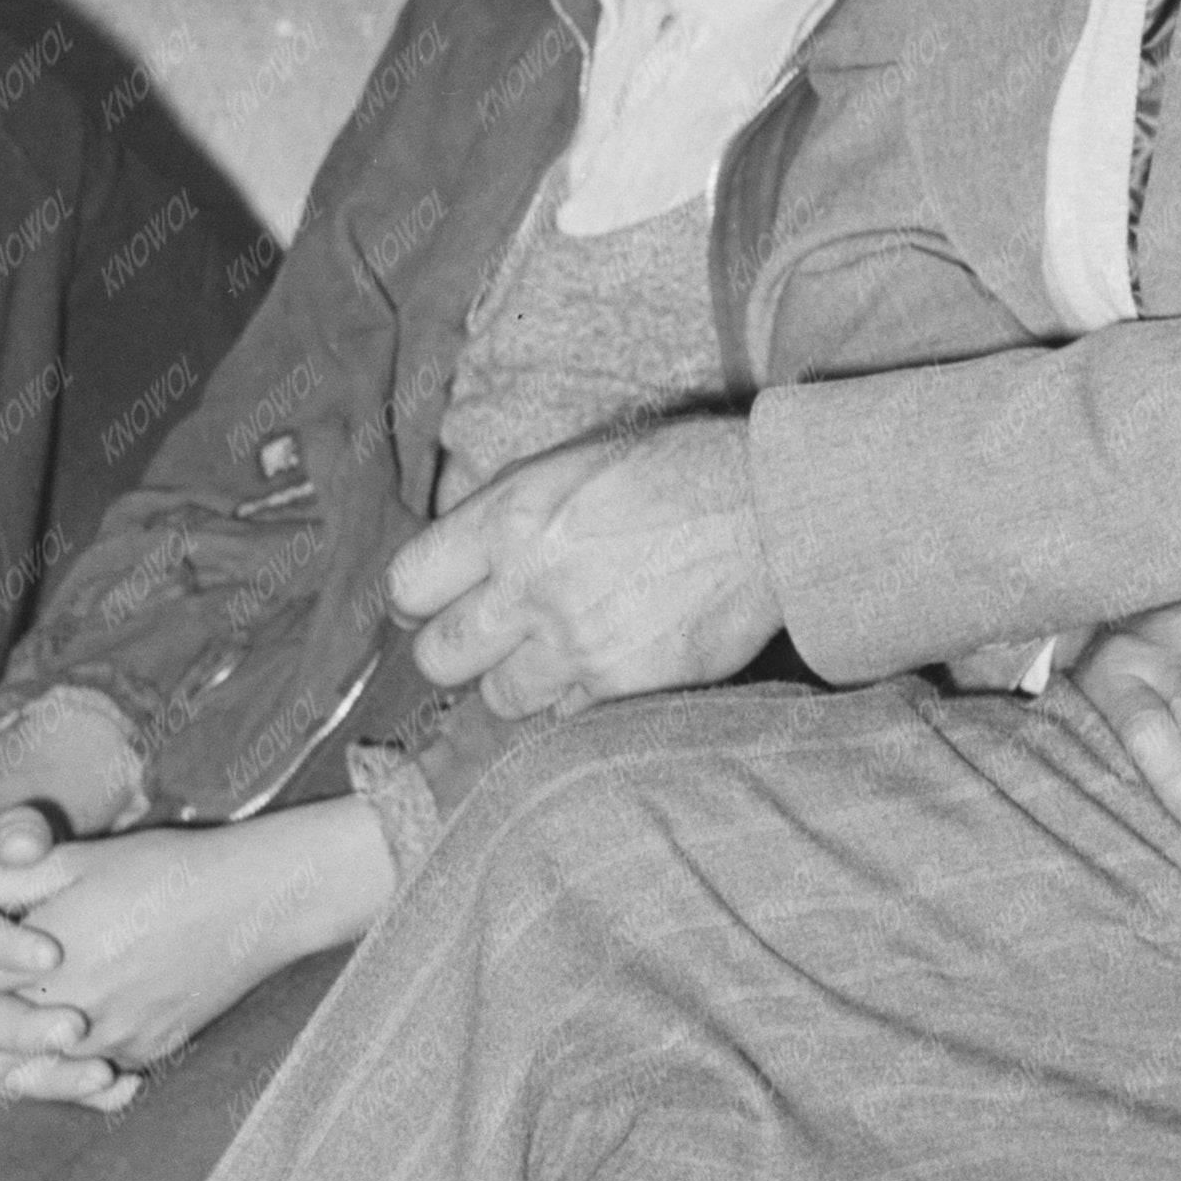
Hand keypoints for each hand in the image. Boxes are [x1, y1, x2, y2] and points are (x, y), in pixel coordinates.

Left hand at [0, 813, 382, 1092]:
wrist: (257, 901)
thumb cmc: (163, 868)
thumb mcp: (75, 860)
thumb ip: (0, 875)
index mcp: (46, 955)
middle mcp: (73, 1007)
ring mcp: (113, 1037)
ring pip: (27, 1075)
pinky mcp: (148, 1050)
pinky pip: (82, 1082)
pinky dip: (46, 1084)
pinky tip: (29, 1078)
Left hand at [388, 422, 785, 718]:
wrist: (771, 510)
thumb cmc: (675, 474)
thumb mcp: (571, 465)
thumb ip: (504, 515)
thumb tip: (455, 565)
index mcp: (509, 518)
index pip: (408, 585)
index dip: (417, 600)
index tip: (432, 605)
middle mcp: (531, 585)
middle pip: (438, 657)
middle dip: (459, 649)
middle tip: (492, 636)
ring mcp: (576, 642)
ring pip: (500, 697)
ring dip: (523, 679)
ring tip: (563, 647)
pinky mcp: (624, 685)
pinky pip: (567, 715)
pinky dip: (581, 697)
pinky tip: (613, 657)